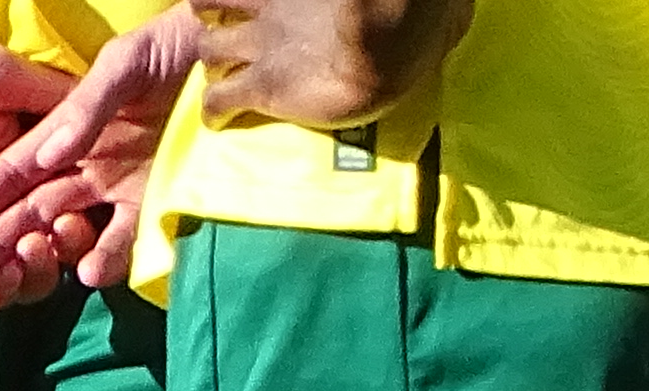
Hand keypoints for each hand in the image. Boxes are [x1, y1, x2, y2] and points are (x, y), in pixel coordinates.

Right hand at [0, 5, 196, 300]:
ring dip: (43, 258)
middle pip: (27, 213)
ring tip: (26, 273)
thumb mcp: (127, 62)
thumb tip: (49, 155)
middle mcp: (84, 165)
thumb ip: (88, 107)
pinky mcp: (157, 205)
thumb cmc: (179, 43)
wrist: (240, 50)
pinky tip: (91, 271)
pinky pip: (126, 242)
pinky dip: (107, 260)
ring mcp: (119, 189)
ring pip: (67, 235)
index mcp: (64, 131)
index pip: (10, 173)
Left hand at [183, 0, 468, 132]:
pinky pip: (218, 102)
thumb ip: (393, 3)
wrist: (395, 28)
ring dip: (214, 63)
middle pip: (209, 7)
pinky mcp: (265, 88)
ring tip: (226, 75)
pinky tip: (221, 120)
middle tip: (233, 36)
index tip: (246, 1)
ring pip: (208, 51)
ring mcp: (261, 45)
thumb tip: (440, 6)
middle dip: (217, 21)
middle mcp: (266, 3)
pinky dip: (215, 112)